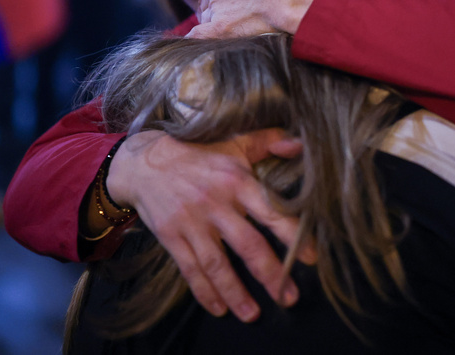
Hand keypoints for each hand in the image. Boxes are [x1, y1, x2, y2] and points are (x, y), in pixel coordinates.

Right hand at [107, 128, 316, 321]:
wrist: (145, 162)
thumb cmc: (197, 153)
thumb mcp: (233, 142)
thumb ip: (268, 141)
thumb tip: (299, 144)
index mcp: (236, 180)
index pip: (270, 211)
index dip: (291, 235)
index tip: (310, 258)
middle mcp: (215, 202)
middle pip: (247, 244)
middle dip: (270, 273)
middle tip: (288, 297)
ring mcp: (191, 221)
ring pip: (217, 263)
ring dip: (236, 292)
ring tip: (253, 314)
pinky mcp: (171, 236)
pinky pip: (190, 268)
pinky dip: (204, 291)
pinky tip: (218, 308)